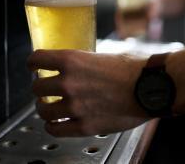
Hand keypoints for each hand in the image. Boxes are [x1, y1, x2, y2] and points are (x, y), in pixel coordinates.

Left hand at [27, 49, 149, 136]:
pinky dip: (53, 126)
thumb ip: (86, 63)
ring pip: (43, 110)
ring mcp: (75, 107)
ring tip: (49, 107)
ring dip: (44, 108)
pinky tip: (56, 123)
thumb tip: (80, 67)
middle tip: (46, 89)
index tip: (34, 66)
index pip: (37, 60)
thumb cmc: (135, 69)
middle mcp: (68, 83)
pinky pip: (56, 129)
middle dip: (40, 88)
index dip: (33, 63)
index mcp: (72, 61)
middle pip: (36, 88)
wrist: (151, 88)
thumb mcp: (105, 55)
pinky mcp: (84, 126)